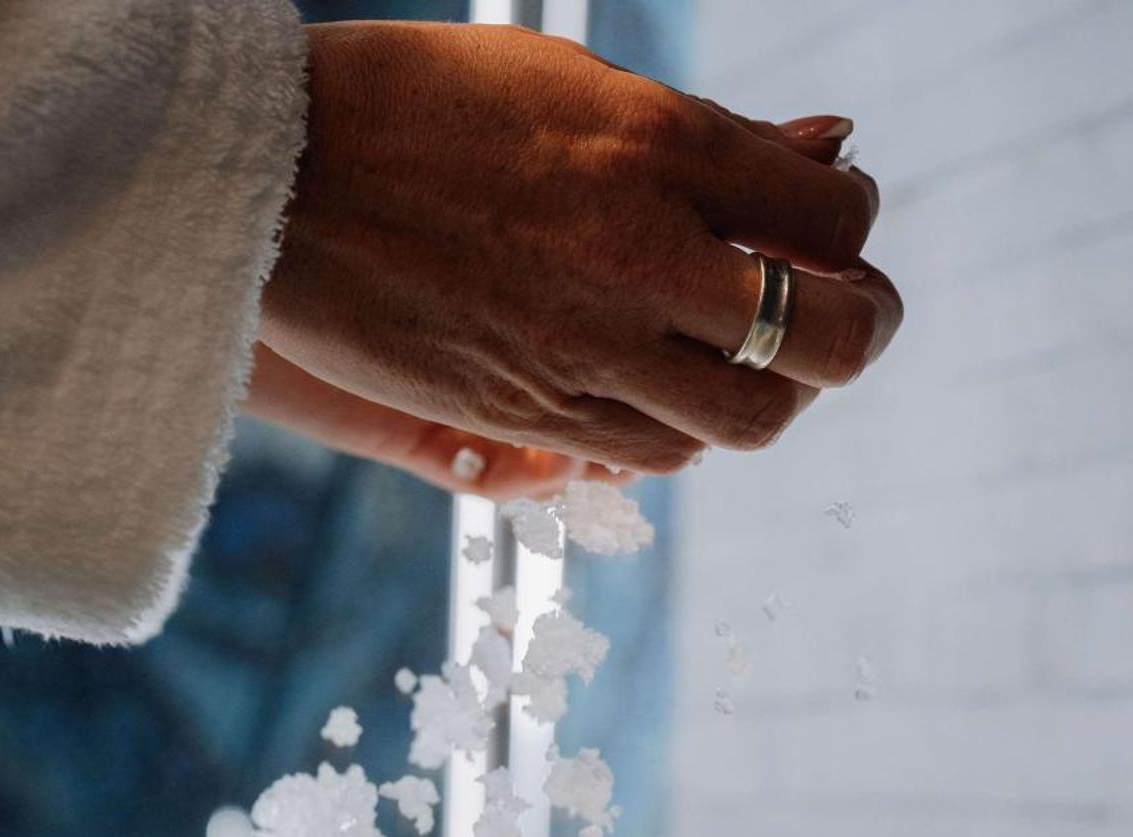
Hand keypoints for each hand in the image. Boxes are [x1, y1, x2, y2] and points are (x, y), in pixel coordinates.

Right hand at [260, 22, 901, 477]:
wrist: (272, 182)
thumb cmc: (419, 104)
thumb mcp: (574, 86)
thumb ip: (712, 136)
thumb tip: (828, 152)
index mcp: (658, 151)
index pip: (832, 219)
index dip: (853, 226)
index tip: (832, 223)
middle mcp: (638, 261)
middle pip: (823, 341)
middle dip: (861, 329)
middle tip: (850, 311)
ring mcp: (585, 352)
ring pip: (750, 421)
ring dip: (777, 390)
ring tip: (756, 355)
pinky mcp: (530, 417)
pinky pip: (658, 454)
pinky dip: (689, 426)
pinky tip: (669, 384)